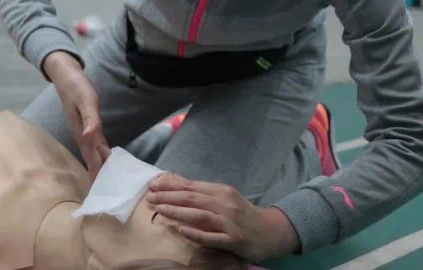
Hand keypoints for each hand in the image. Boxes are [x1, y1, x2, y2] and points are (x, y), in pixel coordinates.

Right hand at [44, 51, 110, 178]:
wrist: (66, 76)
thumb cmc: (76, 86)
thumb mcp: (86, 100)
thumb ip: (90, 119)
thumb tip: (90, 138)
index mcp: (82, 131)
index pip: (92, 156)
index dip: (97, 171)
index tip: (101, 189)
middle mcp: (82, 134)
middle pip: (92, 158)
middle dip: (98, 174)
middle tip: (107, 192)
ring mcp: (84, 130)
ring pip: (94, 152)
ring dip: (100, 165)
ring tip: (108, 180)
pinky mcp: (88, 125)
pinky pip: (96, 143)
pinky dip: (101, 152)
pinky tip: (106, 157)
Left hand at [147, 174, 299, 260]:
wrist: (272, 231)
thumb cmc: (242, 214)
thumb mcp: (224, 198)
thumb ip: (202, 192)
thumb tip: (175, 183)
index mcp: (221, 191)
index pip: (191, 187)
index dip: (170, 187)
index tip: (152, 187)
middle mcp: (225, 204)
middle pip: (192, 199)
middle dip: (169, 198)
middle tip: (150, 198)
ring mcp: (230, 222)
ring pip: (200, 215)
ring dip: (178, 212)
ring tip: (160, 210)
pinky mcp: (234, 239)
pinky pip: (213, 237)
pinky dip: (197, 234)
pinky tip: (182, 231)